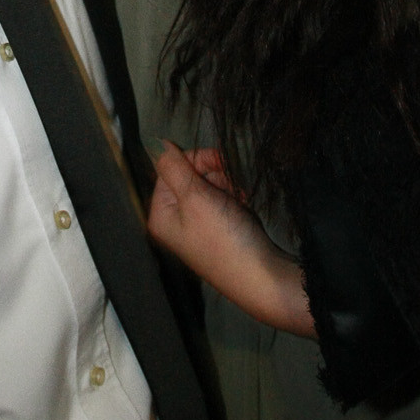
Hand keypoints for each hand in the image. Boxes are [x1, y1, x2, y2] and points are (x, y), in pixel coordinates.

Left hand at [148, 142, 315, 337]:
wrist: (263, 277)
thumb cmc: (224, 239)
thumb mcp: (195, 198)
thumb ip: (175, 168)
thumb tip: (156, 142)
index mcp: (161, 214)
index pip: (169, 169)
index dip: (194, 160)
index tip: (218, 160)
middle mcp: (175, 219)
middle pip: (190, 176)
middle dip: (214, 175)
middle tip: (232, 184)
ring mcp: (198, 224)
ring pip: (210, 185)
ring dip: (228, 186)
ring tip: (240, 200)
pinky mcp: (219, 228)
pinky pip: (224, 200)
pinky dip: (235, 198)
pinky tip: (244, 207)